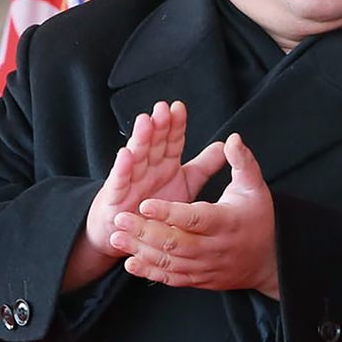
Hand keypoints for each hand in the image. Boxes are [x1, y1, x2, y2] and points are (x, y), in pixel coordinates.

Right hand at [67, 101, 226, 288]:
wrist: (126, 233)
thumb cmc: (155, 208)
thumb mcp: (186, 185)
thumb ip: (204, 166)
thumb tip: (224, 146)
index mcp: (165, 164)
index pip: (172, 140)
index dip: (175, 125)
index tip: (179, 108)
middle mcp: (147, 168)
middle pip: (154, 143)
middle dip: (158, 125)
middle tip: (163, 108)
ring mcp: (130, 181)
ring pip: (136, 156)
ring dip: (140, 138)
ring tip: (145, 121)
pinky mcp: (116, 197)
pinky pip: (120, 182)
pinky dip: (122, 168)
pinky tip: (125, 154)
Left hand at [112, 132, 278, 297]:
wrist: (268, 261)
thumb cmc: (259, 217)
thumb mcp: (255, 187)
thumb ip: (242, 162)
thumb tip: (232, 138)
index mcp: (227, 222)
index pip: (194, 218)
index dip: (169, 212)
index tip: (145, 203)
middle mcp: (215, 248)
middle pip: (176, 243)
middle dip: (145, 232)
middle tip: (120, 219)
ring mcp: (206, 267)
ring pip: (170, 263)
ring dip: (141, 251)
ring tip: (117, 238)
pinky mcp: (200, 280)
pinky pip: (172, 279)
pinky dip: (150, 272)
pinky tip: (130, 262)